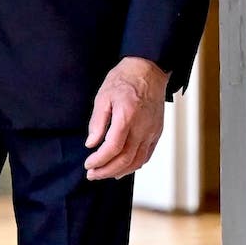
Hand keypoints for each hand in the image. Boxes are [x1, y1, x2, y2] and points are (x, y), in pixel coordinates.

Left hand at [84, 56, 168, 180]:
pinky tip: (123, 168)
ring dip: (120, 171)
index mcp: (127, 117)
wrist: (149, 70)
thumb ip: (97, 122)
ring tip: (105, 174)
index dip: (99, 160)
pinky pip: (147, 154)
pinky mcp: (157, 132)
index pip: (113, 148)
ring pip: (138, 161)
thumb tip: (91, 144)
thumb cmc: (124, 80)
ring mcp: (152, 131)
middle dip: (107, 170)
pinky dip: (134, 165)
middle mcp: (143, 127)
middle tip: (92, 174)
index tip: (88, 164)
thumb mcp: (103, 96)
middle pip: (126, 159)